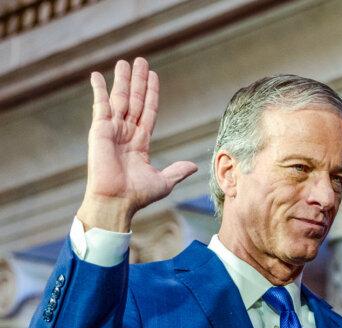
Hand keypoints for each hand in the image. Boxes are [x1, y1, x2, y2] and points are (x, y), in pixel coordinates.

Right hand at [78, 57, 197, 231]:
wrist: (117, 201)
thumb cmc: (137, 195)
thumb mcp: (164, 181)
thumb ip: (177, 170)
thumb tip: (194, 166)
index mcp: (140, 142)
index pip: (149, 111)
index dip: (152, 94)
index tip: (154, 77)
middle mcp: (126, 132)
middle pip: (135, 100)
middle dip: (139, 81)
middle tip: (141, 61)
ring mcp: (112, 130)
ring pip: (120, 99)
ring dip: (123, 80)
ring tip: (125, 62)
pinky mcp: (99, 130)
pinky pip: (99, 105)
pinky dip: (98, 89)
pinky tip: (97, 75)